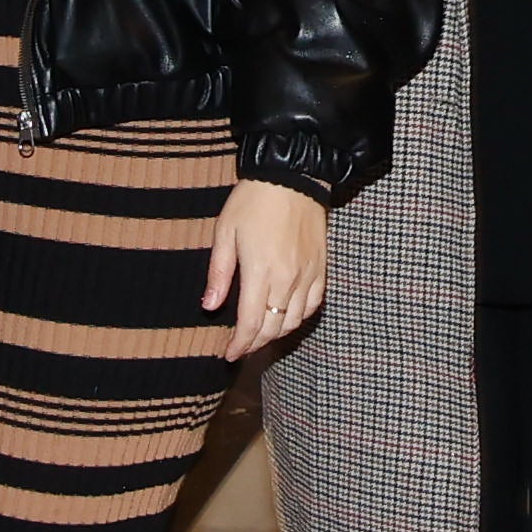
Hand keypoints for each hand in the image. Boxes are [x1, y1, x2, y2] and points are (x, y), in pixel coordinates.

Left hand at [201, 180, 330, 358]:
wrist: (292, 177)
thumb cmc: (253, 202)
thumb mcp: (225, 233)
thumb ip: (219, 274)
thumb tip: (210, 307)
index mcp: (261, 272)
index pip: (251, 324)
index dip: (240, 345)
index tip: (229, 354)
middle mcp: (288, 279)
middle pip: (273, 328)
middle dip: (255, 343)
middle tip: (241, 347)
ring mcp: (308, 275)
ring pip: (294, 321)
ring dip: (276, 333)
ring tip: (260, 334)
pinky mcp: (321, 268)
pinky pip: (313, 304)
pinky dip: (298, 317)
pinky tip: (285, 316)